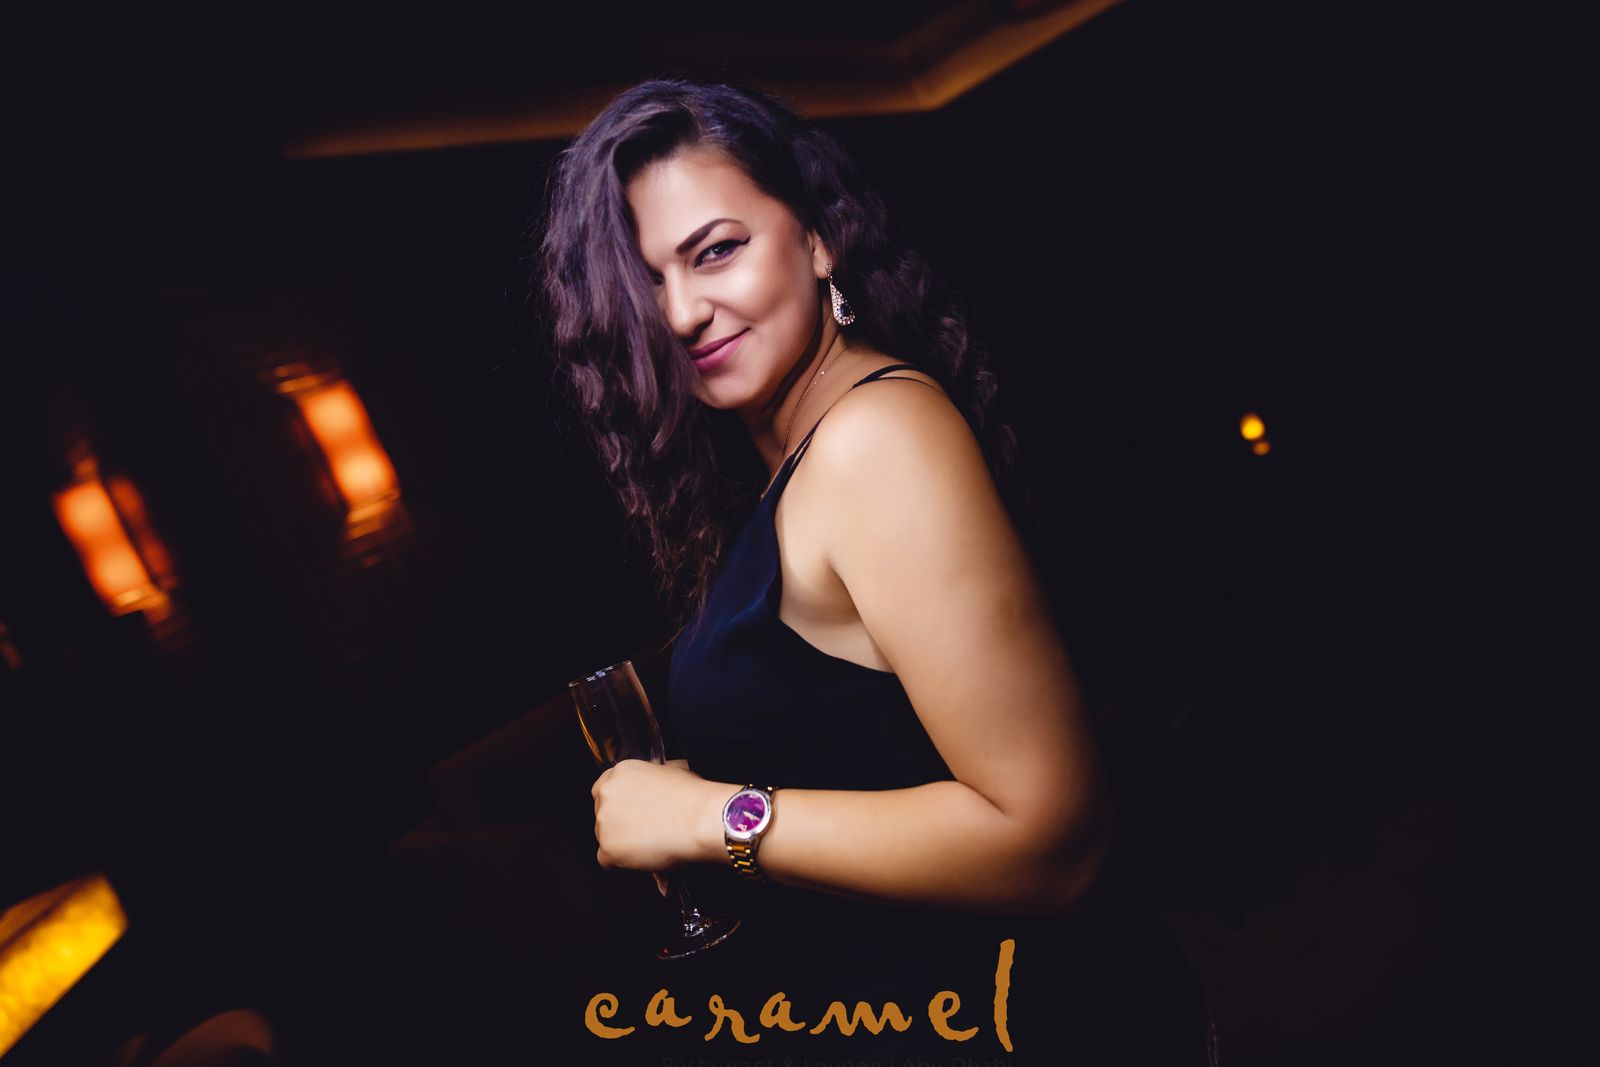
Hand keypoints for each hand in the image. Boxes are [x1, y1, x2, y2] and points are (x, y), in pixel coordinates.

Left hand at [591, 757, 715, 877]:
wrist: (702, 819)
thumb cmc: (695, 798)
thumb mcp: (674, 771)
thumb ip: (654, 779)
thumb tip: (657, 788)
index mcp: (621, 772)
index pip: (604, 790)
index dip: (619, 806)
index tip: (630, 815)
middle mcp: (607, 793)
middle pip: (602, 814)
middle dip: (619, 825)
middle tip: (644, 832)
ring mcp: (604, 821)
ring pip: (605, 838)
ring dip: (623, 844)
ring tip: (652, 845)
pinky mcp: (608, 848)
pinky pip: (608, 861)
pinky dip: (624, 864)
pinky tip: (645, 858)